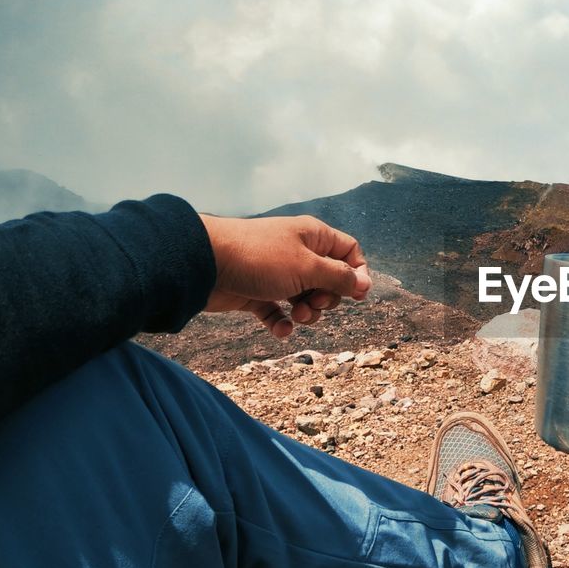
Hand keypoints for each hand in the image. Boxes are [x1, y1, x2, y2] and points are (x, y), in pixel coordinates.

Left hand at [199, 214, 371, 337]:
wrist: (204, 263)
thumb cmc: (259, 258)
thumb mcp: (308, 267)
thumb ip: (339, 277)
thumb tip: (365, 284)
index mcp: (313, 237)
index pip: (349, 251)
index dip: (357, 273)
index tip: (355, 295)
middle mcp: (297, 253)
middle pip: (329, 280)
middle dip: (327, 298)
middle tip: (313, 302)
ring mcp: (277, 273)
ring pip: (306, 298)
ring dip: (307, 313)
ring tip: (296, 314)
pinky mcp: (257, 292)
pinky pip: (279, 312)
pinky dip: (283, 323)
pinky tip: (281, 330)